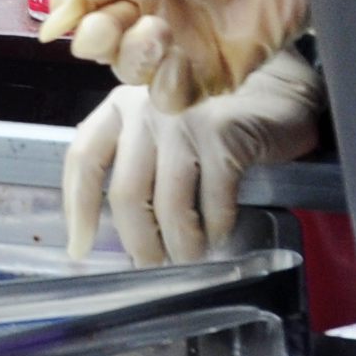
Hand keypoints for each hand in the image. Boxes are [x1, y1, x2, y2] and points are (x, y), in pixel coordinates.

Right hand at [41, 0, 307, 110]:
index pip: (83, 3)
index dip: (67, 10)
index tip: (67, 11)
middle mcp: (150, 16)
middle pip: (99, 45)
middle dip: (97, 36)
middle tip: (118, 18)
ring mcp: (180, 49)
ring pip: (130, 74)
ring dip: (133, 58)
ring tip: (159, 29)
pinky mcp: (213, 75)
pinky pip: (174, 96)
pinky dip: (166, 84)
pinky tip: (179, 59)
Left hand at [61, 52, 323, 262]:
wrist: (277, 89)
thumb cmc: (210, 120)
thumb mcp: (159, 130)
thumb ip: (132, 163)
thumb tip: (114, 229)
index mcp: (119, 108)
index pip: (83, 160)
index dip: (77, 209)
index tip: (80, 248)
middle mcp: (144, 107)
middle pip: (127, 193)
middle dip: (138, 241)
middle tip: (150, 265)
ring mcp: (183, 120)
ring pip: (169, 204)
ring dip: (180, 243)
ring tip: (188, 258)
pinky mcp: (223, 134)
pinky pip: (213, 201)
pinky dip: (216, 227)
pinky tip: (219, 235)